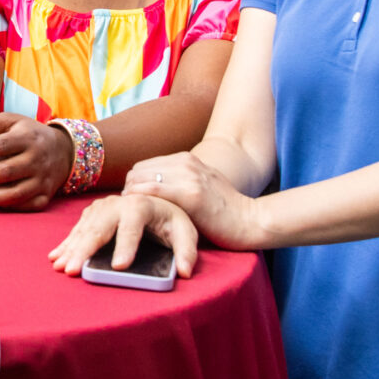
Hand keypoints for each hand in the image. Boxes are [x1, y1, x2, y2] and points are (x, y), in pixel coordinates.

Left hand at [0, 114, 70, 210]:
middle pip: (8, 171)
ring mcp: (43, 179)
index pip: (3, 145)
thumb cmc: (28, 134)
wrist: (63, 151)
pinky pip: (27, 205)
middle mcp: (38, 159)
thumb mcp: (13, 121)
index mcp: (28, 138)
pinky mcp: (46, 195)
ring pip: (17, 192)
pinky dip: (9, 207)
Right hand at [47, 194, 202, 277]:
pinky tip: (56, 257)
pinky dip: (67, 244)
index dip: (126, 246)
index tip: (119, 266)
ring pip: (84, 229)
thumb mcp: (185, 232)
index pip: (132, 227)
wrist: (157, 199)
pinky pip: (77, 229)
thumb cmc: (172, 219)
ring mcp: (103, 207)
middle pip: (100, 227)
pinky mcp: (93, 213)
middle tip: (74, 270)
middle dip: (86, 250)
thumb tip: (185, 272)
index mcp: (142, 205)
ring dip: (71, 248)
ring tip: (61, 267)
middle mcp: (119, 203)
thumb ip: (187, 252)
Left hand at [124, 155, 271, 249]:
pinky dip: (139, 199)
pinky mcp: (192, 195)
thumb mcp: (200, 185)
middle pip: (137, 171)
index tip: (131, 204)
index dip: (132, 185)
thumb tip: (150, 190)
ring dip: (130, 196)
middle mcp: (186, 162)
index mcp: (186, 159)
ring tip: (129, 215)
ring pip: (142, 179)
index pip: (142, 166)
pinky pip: (154, 191)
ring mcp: (189, 177)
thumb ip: (177, 182)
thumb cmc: (224, 210)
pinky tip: (135, 213)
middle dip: (127, 191)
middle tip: (126, 212)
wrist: (251, 220)